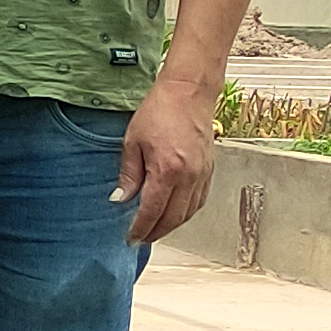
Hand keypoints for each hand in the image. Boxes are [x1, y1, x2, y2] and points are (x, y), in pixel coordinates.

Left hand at [119, 76, 220, 243]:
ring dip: (172, 225)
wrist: (188, 92)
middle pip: (173, 218)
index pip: (153, 211)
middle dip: (156, 232)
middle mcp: (189, 177)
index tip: (130, 238)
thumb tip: (120, 199)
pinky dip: (186, 212)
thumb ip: (128, 174)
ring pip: (189, 213)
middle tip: (141, 238)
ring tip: (155, 229)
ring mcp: (203, 174)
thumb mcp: (133, 142)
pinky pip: (199, 200)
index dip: (141, 228)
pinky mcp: (210, 170)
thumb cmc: (158, 112)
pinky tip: (174, 213)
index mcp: (167, 170)